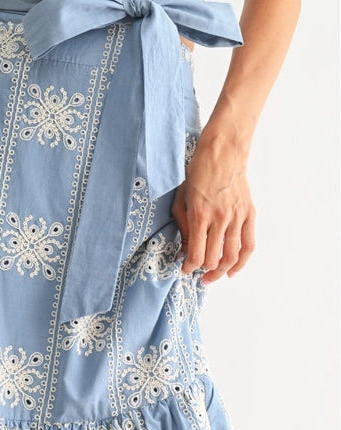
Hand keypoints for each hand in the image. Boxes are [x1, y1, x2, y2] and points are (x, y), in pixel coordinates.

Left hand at [171, 131, 255, 283]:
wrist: (223, 152)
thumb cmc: (198, 174)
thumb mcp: (181, 199)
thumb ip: (184, 228)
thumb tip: (186, 251)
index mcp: (200, 215)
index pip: (196, 254)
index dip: (189, 267)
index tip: (184, 269)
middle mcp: (220, 218)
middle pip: (213, 258)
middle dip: (203, 271)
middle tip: (197, 275)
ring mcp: (237, 217)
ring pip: (232, 256)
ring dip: (221, 271)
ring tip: (213, 276)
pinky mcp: (249, 214)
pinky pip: (249, 244)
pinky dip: (242, 262)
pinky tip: (233, 270)